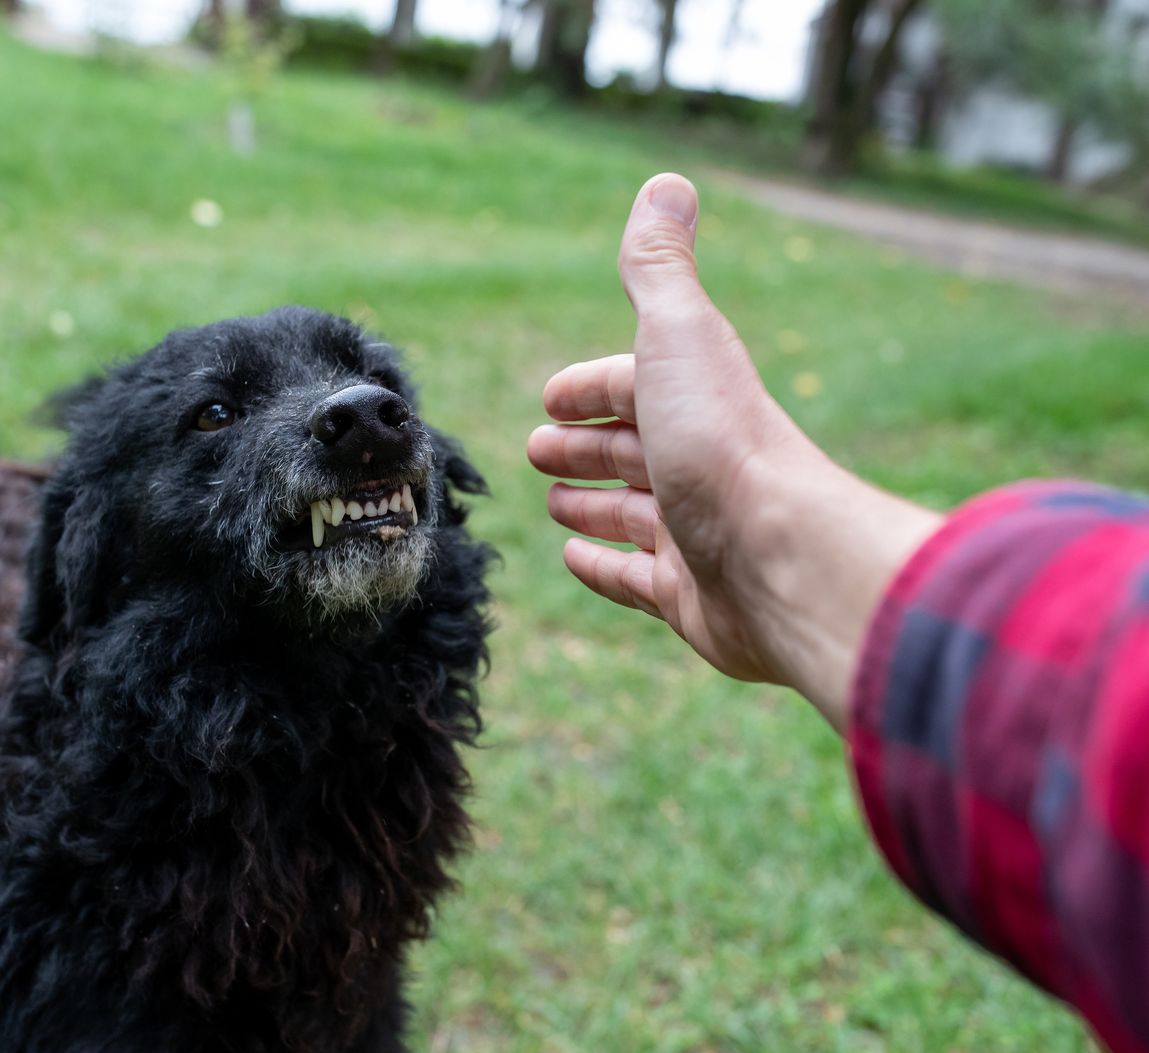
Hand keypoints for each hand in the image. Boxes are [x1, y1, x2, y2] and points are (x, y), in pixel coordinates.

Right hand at [526, 174, 941, 728]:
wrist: (783, 560)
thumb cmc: (725, 444)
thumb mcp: (679, 337)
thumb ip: (658, 269)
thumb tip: (666, 184)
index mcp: (695, 401)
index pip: (631, 384)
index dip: (589, 388)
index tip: (551, 396)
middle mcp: (698, 464)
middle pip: (630, 448)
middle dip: (583, 445)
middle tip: (539, 449)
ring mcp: (694, 534)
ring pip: (630, 514)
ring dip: (591, 504)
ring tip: (554, 502)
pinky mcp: (688, 598)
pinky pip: (634, 579)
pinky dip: (602, 565)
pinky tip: (574, 558)